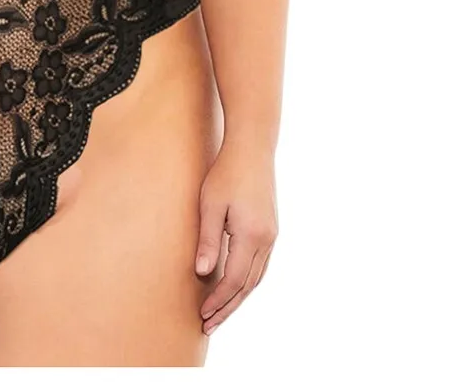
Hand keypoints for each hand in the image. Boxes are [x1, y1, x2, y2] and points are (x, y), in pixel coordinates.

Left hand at [194, 137, 277, 335]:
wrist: (252, 149)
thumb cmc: (226, 173)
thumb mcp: (210, 205)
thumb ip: (208, 240)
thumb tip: (202, 273)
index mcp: (252, 236)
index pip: (234, 280)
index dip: (217, 301)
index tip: (202, 315)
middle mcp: (267, 240)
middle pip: (247, 286)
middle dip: (228, 307)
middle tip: (209, 325)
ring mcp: (272, 235)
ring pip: (257, 278)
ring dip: (238, 297)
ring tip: (219, 312)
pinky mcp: (271, 229)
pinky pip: (260, 265)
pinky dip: (247, 281)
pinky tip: (235, 286)